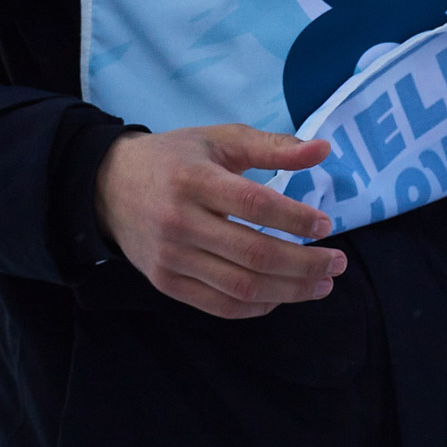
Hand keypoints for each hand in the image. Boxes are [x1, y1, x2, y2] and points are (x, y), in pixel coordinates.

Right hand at [94, 126, 345, 318]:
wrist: (108, 186)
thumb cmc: (175, 159)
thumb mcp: (220, 140)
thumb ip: (273, 147)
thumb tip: (323, 150)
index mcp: (194, 180)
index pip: (255, 206)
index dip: (295, 219)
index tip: (326, 226)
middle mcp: (180, 222)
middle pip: (254, 254)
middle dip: (305, 264)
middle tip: (338, 263)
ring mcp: (171, 258)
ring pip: (241, 286)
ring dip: (290, 291)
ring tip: (322, 285)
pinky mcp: (166, 283)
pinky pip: (220, 305)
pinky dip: (258, 306)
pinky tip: (283, 295)